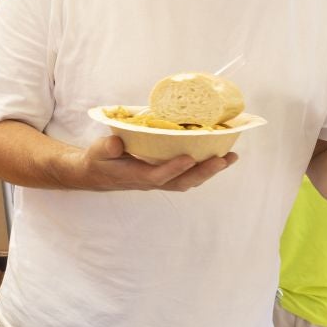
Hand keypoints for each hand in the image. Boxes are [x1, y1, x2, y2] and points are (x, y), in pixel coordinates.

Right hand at [77, 133, 236, 191]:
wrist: (96, 174)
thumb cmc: (98, 160)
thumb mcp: (97, 152)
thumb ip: (106, 148)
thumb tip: (116, 143)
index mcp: (134, 175)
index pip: (156, 175)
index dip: (173, 168)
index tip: (188, 158)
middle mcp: (151, 181)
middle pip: (181, 182)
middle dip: (203, 172)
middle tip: (223, 159)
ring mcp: (160, 180)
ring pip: (188, 181)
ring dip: (210, 172)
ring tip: (230, 158)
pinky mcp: (165, 175)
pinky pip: (188, 175)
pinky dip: (204, 169)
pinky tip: (218, 158)